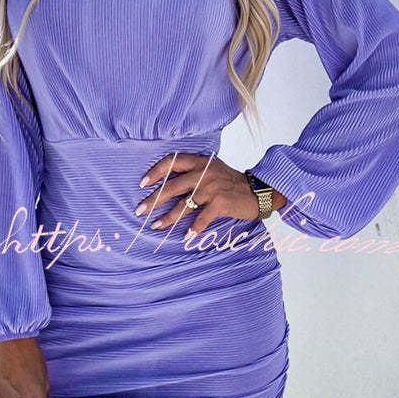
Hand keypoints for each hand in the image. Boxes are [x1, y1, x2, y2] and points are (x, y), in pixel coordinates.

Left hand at [135, 152, 263, 237]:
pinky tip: (186, 236)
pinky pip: (202, 218)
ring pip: (183, 205)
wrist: (259, 191)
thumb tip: (167, 185)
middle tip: (140, 210)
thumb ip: (194, 171)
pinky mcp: (221, 202)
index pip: (172, 161)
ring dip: (167, 218)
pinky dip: (193, 229)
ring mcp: (213, 187)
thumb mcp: (213, 169)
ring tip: (155, 226)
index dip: (155, 172)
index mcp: (200, 161)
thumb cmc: (231, 183)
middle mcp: (205, 172)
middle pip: (172, 186)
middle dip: (153, 200)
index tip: (142, 184)